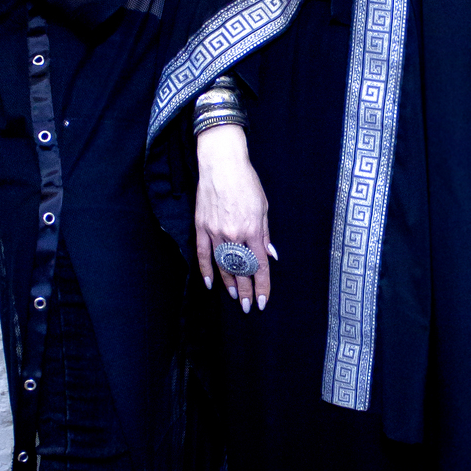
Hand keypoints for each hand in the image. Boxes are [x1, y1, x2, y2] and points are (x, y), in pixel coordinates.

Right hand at [194, 124, 274, 313]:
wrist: (222, 164)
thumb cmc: (246, 182)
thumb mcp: (263, 207)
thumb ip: (265, 234)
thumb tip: (269, 255)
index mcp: (252, 230)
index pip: (259, 266)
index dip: (262, 285)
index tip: (262, 300)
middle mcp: (234, 235)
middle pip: (240, 270)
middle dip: (245, 291)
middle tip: (246, 307)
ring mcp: (215, 232)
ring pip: (222, 265)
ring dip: (228, 283)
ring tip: (233, 297)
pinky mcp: (201, 227)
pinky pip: (202, 254)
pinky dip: (206, 270)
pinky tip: (210, 283)